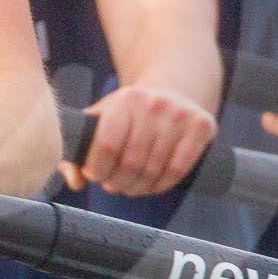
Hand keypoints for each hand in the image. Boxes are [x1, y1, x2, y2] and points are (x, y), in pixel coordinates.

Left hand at [60, 84, 216, 195]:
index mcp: (125, 99)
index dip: (98, 169)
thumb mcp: (102, 118)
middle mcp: (153, 104)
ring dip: (139, 187)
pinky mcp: (201, 126)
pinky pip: (178, 169)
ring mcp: (180, 114)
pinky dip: (162, 184)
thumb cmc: (130, 113)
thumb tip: (75, 182)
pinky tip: (153, 185)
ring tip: (131, 186)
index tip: (95, 175)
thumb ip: (79, 148)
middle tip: (113, 185)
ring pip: (154, 169)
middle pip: (131, 162)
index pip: (106, 145)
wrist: (173, 91)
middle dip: (117, 182)